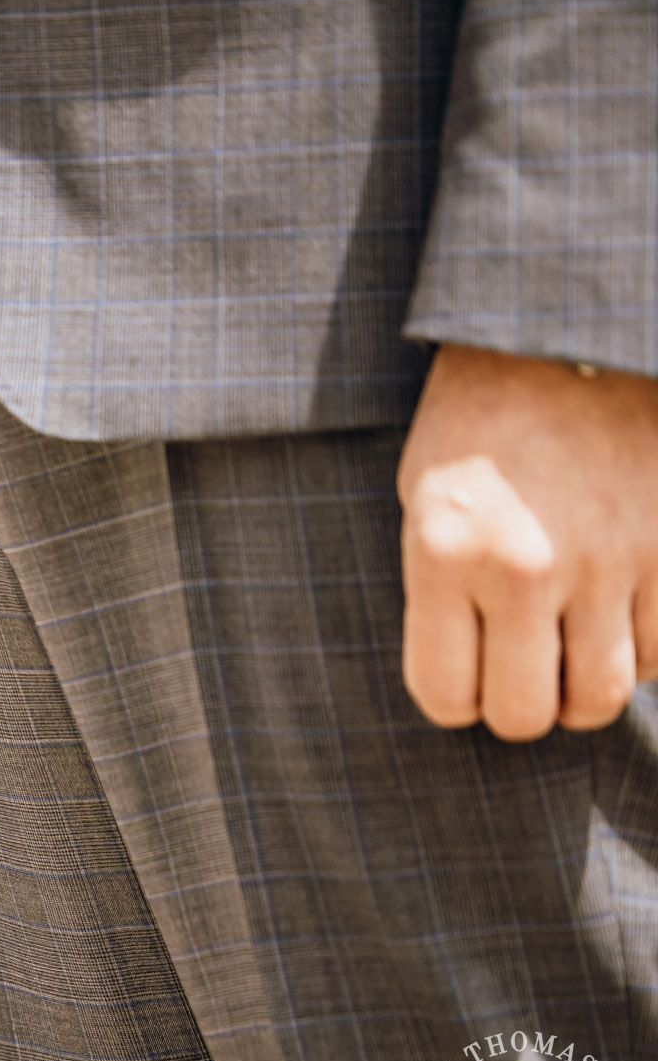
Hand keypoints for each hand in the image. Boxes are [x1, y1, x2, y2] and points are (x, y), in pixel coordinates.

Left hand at [398, 345, 657, 738]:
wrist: (564, 346)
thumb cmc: (477, 430)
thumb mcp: (424, 503)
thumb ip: (440, 596)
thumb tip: (467, 688)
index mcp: (446, 555)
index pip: (445, 695)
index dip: (454, 699)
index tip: (463, 677)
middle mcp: (528, 567)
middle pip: (528, 714)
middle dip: (520, 705)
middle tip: (521, 671)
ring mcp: (611, 561)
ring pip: (605, 694)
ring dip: (582, 685)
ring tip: (568, 644)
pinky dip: (640, 649)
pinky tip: (617, 611)